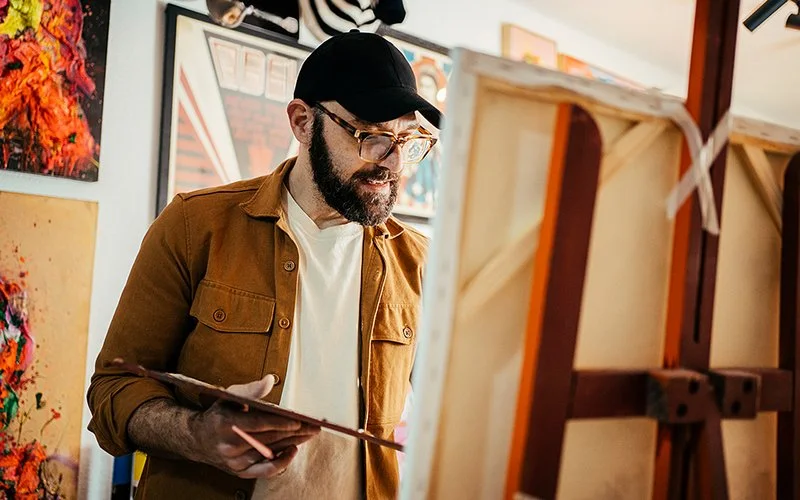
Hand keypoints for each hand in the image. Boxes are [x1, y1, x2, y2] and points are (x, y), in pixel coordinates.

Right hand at [189, 374, 319, 478]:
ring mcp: (235, 461)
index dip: (281, 423)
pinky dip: (281, 462)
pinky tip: (293, 450)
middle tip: (315, 425)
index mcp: (226, 424)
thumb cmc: (218, 415)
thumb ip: (250, 390)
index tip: (299, 420)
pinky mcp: (240, 471)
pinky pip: (264, 470)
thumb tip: (270, 380)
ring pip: (271, 452)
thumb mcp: (229, 397)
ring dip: (293, 442)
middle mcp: (230, 446)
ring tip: (311, 433)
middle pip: (269, 439)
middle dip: (295, 432)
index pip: (259, 424)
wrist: (198, 439)